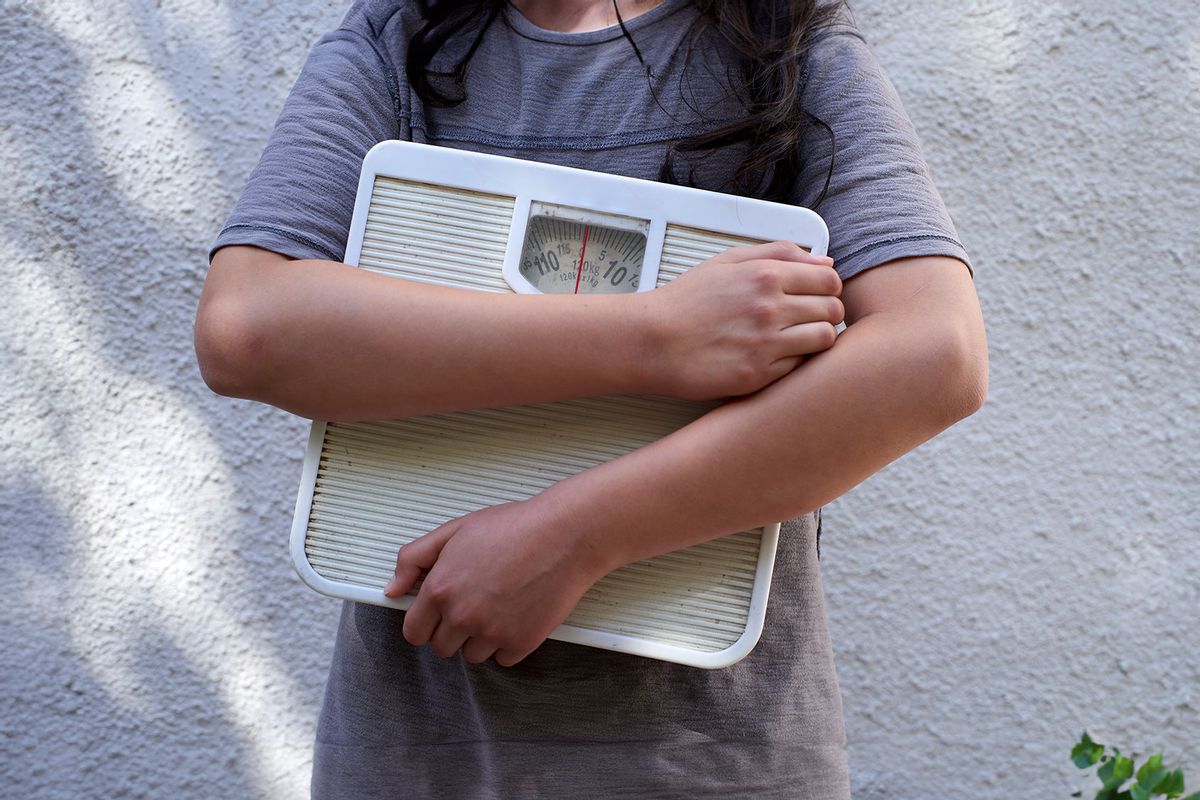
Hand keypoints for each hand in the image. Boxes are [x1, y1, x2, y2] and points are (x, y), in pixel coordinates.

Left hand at [383, 498, 604, 666]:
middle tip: (474, 604)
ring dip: (481, 638)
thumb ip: (415, 558)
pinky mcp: (520, 643)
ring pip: (472, 656)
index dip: (424, 623)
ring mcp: (492, 633)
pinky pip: (503, 659)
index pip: (414, 632)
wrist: (565, 536)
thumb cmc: (514, 527)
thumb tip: (392, 589)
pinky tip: (518, 614)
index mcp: (440, 589)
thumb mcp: (455, 530)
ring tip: (500, 605)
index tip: (436, 617)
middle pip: (441, 648)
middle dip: (452, 631)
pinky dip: (509, 643)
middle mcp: (462, 616)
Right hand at [641, 240, 843, 399]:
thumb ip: (778, 253)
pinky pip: (799, 367)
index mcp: (764, 275)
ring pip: (824, 339)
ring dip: (816, 338)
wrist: (651, 341)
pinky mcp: (757, 374)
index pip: (829, 279)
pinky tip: (774, 355)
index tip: (816, 295)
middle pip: (833, 309)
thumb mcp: (727, 261)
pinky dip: (794, 361)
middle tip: (807, 318)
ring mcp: (765, 342)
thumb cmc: (685, 302)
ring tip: (796, 338)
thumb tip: (823, 260)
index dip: (828, 288)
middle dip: (826, 312)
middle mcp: (769, 307)